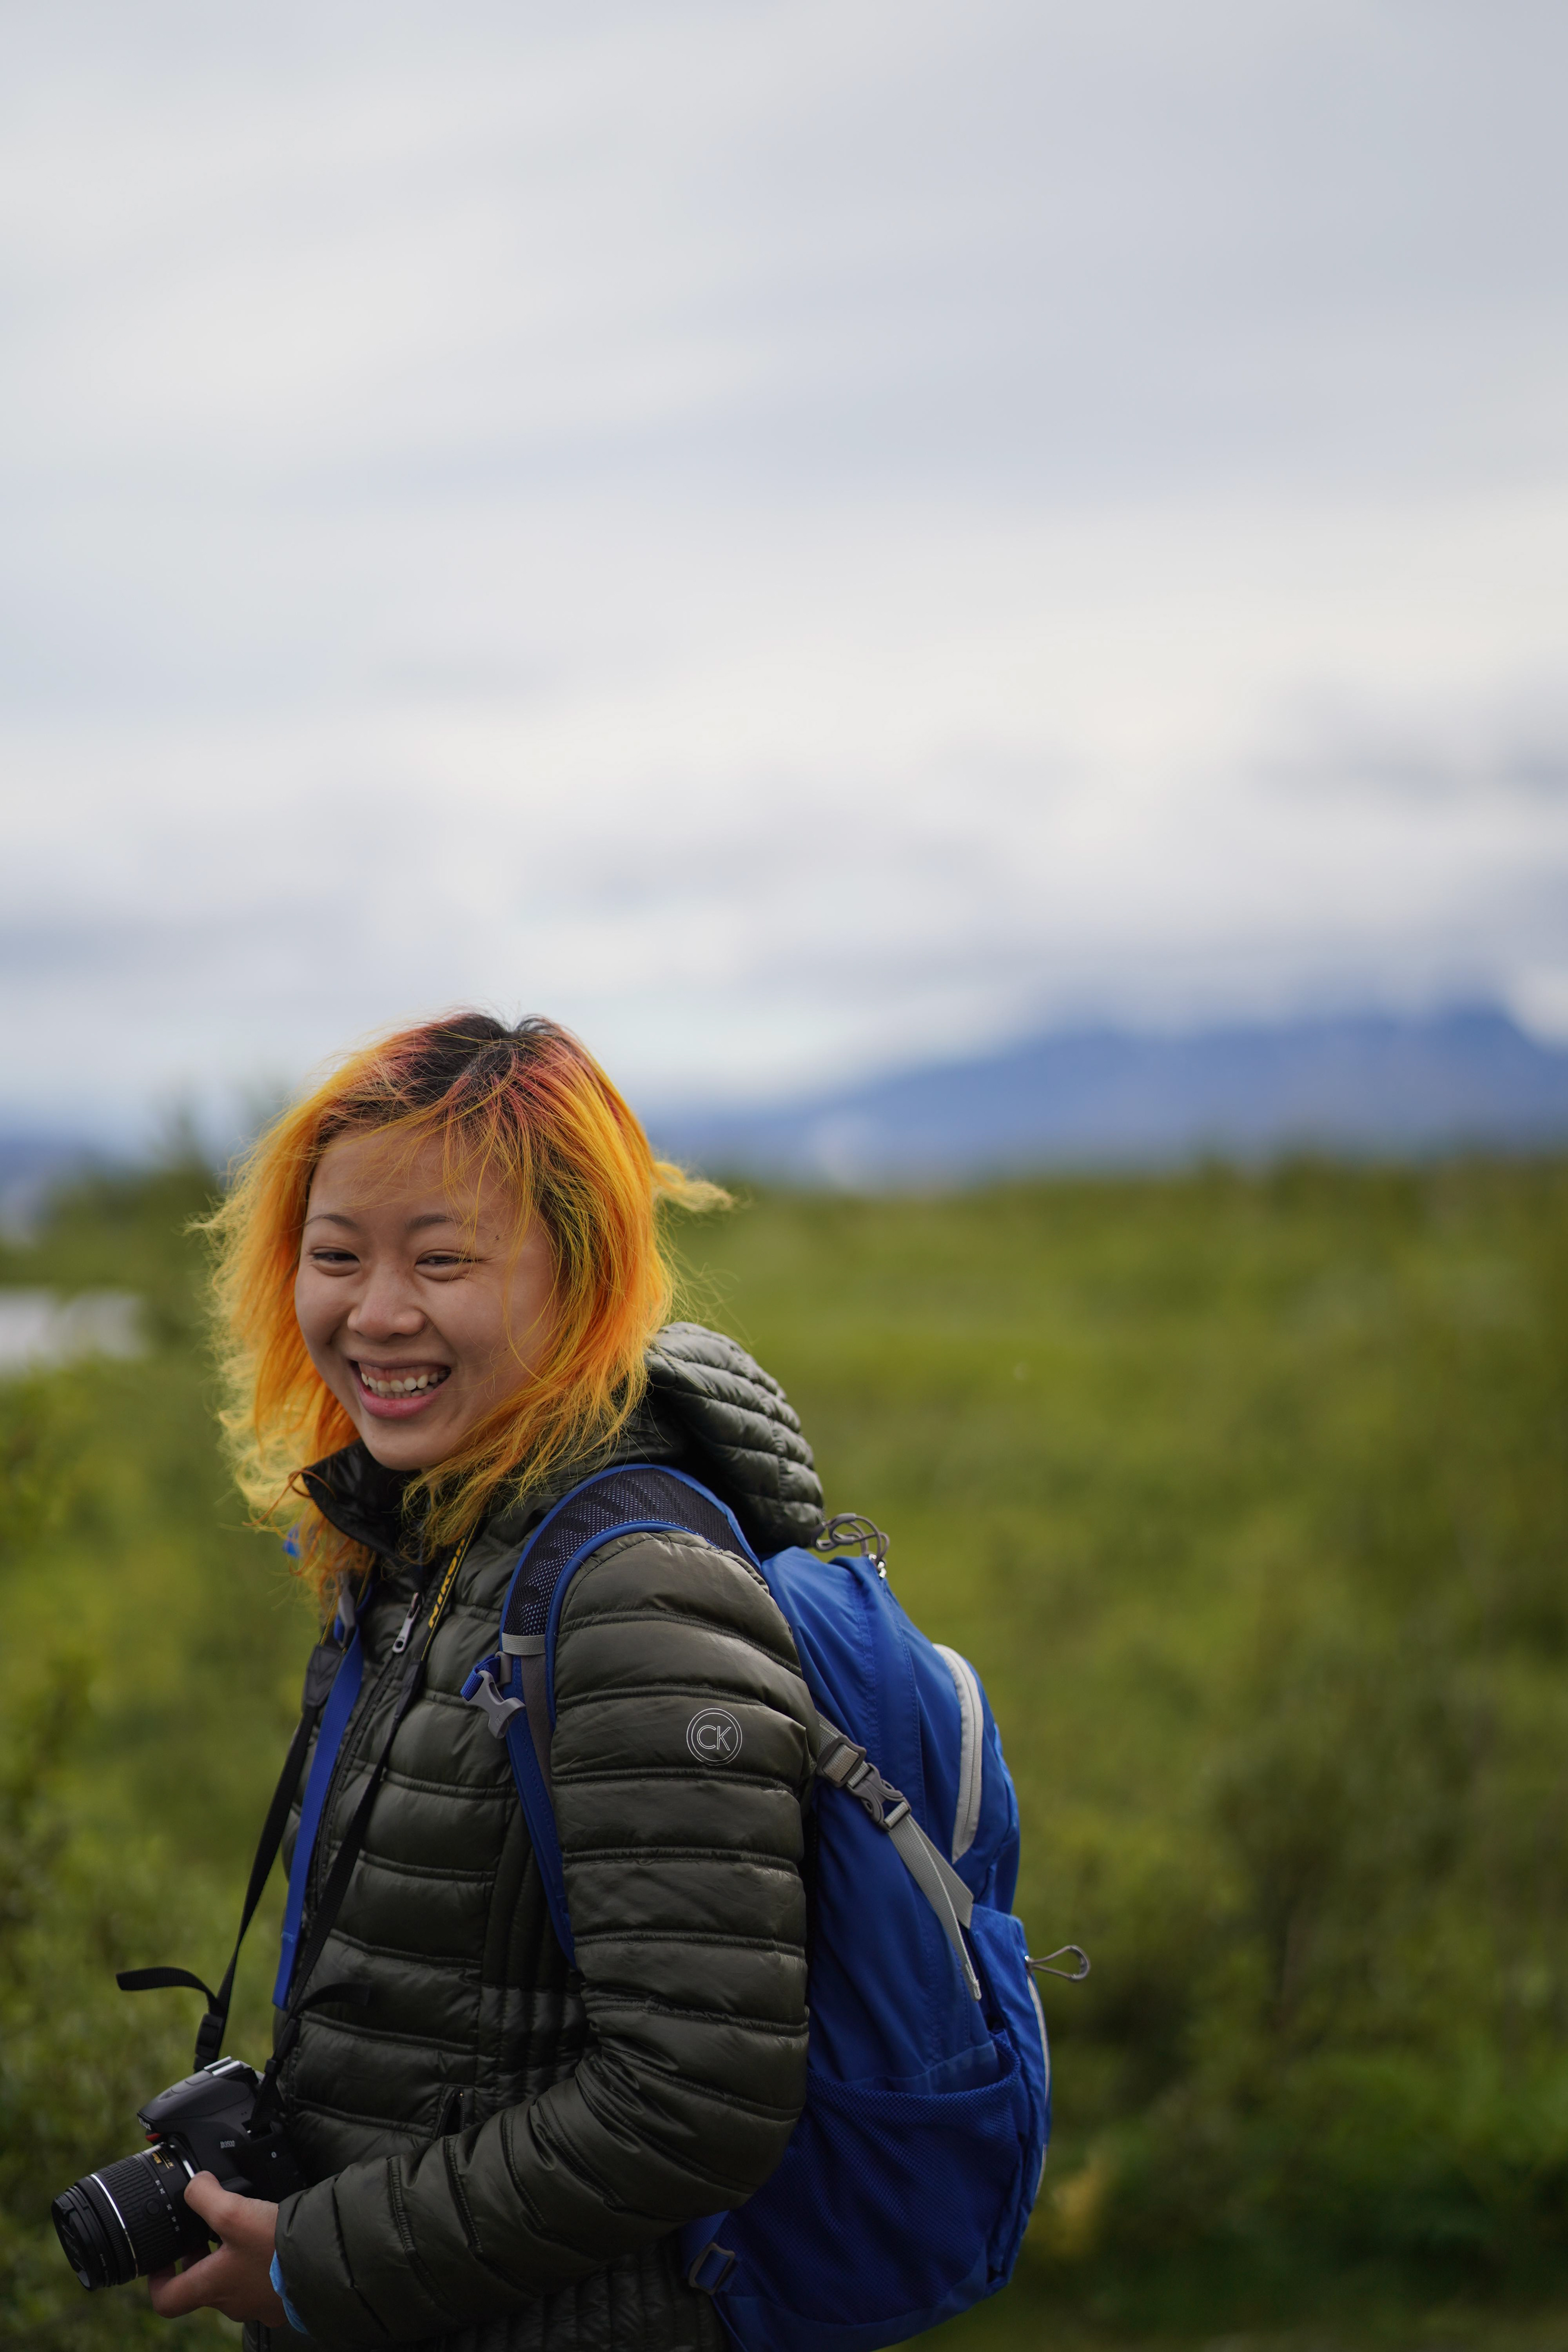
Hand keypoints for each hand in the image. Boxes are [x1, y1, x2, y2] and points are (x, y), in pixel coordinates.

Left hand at [147, 2173, 286, 2325]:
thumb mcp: (233, 2211)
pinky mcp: (282, 2298)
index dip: (157, 2278)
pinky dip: (260, 2263)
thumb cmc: (276, 2246)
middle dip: (201, 2257)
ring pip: (233, 2282)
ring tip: (244, 2227)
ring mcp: (258, 2304)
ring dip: (231, 2258)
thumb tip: (194, 2184)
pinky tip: (272, 2239)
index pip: (167, 2299)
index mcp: (212, 2287)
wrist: (325, 2262)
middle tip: (207, 2231)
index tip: (165, 2257)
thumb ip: (204, 2195)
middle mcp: (232, 2302)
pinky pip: (261, 2281)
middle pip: (202, 2284)